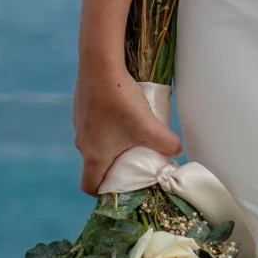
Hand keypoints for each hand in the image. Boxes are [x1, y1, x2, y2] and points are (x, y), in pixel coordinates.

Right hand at [72, 55, 183, 195]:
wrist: (100, 65)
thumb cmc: (121, 100)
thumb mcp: (148, 125)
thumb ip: (166, 143)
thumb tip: (177, 151)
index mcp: (94, 155)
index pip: (89, 186)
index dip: (102, 192)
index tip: (119, 188)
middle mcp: (82, 143)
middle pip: (94, 165)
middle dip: (113, 168)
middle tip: (133, 161)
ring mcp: (79, 125)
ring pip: (94, 144)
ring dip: (109, 145)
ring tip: (130, 135)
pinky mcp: (81, 109)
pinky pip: (93, 126)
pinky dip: (105, 127)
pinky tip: (121, 113)